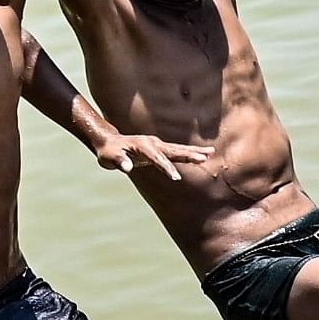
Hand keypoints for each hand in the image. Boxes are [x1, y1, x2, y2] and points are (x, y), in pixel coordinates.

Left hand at [88, 127, 215, 181]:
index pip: (157, 159)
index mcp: (142, 146)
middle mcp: (153, 143)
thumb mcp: (109, 158)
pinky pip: (177, 150)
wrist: (109, 142)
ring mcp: (157, 144)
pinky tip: (202, 154)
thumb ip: (118, 162)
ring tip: (210, 153)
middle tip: (204, 158)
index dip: (166, 168)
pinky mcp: (159, 148)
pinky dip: (189, 152)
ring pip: (178, 148)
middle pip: (173, 150)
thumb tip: (126, 168)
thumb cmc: (108, 151)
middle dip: (189, 154)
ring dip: (194, 151)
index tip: (176, 177)